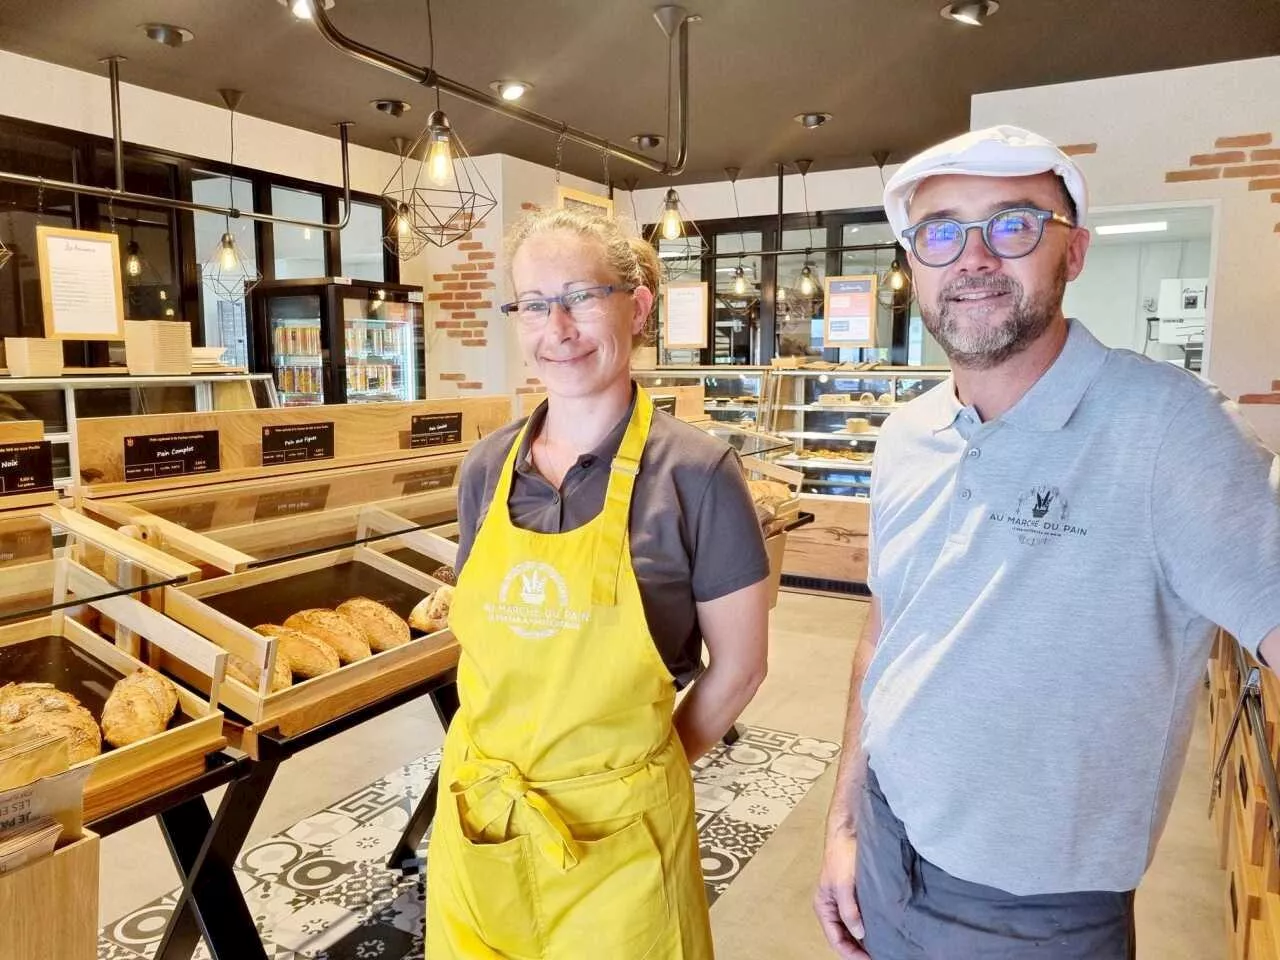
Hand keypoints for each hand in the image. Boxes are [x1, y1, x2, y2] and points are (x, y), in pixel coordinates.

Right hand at [814, 827, 869, 958]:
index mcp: (824, 906)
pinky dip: (870, 927)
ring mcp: (845, 901)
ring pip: (854, 929)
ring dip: (865, 940)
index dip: (851, 954)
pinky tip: (882, 931)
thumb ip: (849, 911)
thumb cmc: (842, 855)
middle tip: (879, 957)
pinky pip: (862, 917)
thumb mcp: (843, 885)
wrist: (850, 830)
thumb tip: (859, 933)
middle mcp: (833, 906)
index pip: (836, 940)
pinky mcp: (857, 894)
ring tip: (882, 948)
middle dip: (858, 950)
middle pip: (844, 937)